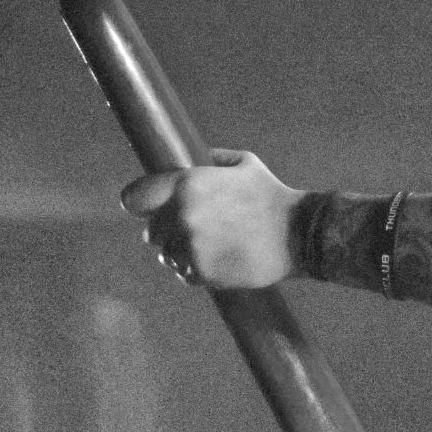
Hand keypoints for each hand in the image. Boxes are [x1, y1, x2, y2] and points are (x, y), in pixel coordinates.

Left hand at [120, 151, 303, 289]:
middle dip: (166, 230)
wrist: (298, 234)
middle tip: (190, 229)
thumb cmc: (270, 195)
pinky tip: (217, 260)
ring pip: (166, 255)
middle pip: (150, 232)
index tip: (147, 207)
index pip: (133, 198)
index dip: (139, 203)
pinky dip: (195, 269)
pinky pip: (183, 273)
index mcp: (187, 185)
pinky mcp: (202, 272)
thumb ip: (210, 159)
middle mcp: (182, 216)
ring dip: (180, 252)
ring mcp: (190, 247)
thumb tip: (188, 158)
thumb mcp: (242, 164)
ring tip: (208, 246)